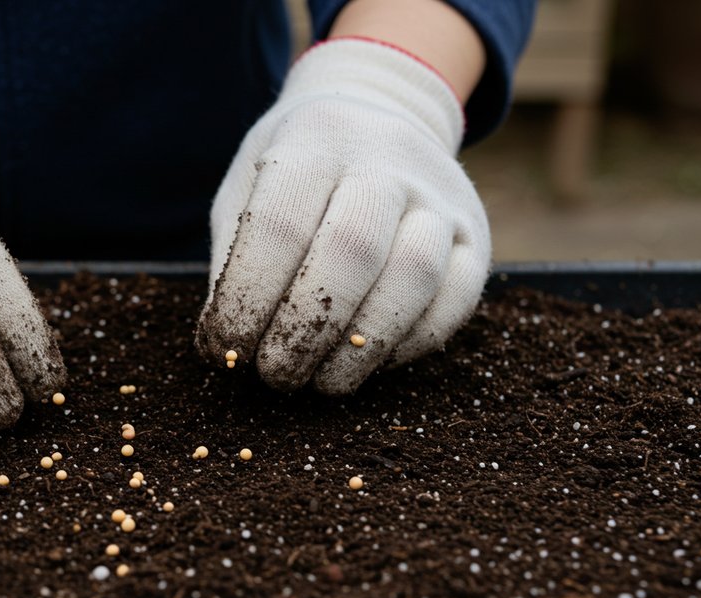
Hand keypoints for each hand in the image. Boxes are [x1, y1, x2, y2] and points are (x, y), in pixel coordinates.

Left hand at [196, 39, 490, 392]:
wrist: (379, 113)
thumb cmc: (295, 172)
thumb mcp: (247, 190)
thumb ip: (236, 260)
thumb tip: (230, 346)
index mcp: (314, 143)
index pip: (279, 227)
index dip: (248, 298)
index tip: (226, 347)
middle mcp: (385, 161)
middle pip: (351, 251)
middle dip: (304, 331)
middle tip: (274, 374)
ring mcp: (439, 196)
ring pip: (413, 277)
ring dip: (361, 346)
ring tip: (321, 381)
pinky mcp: (475, 234)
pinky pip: (455, 298)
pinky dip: (410, 344)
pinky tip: (368, 362)